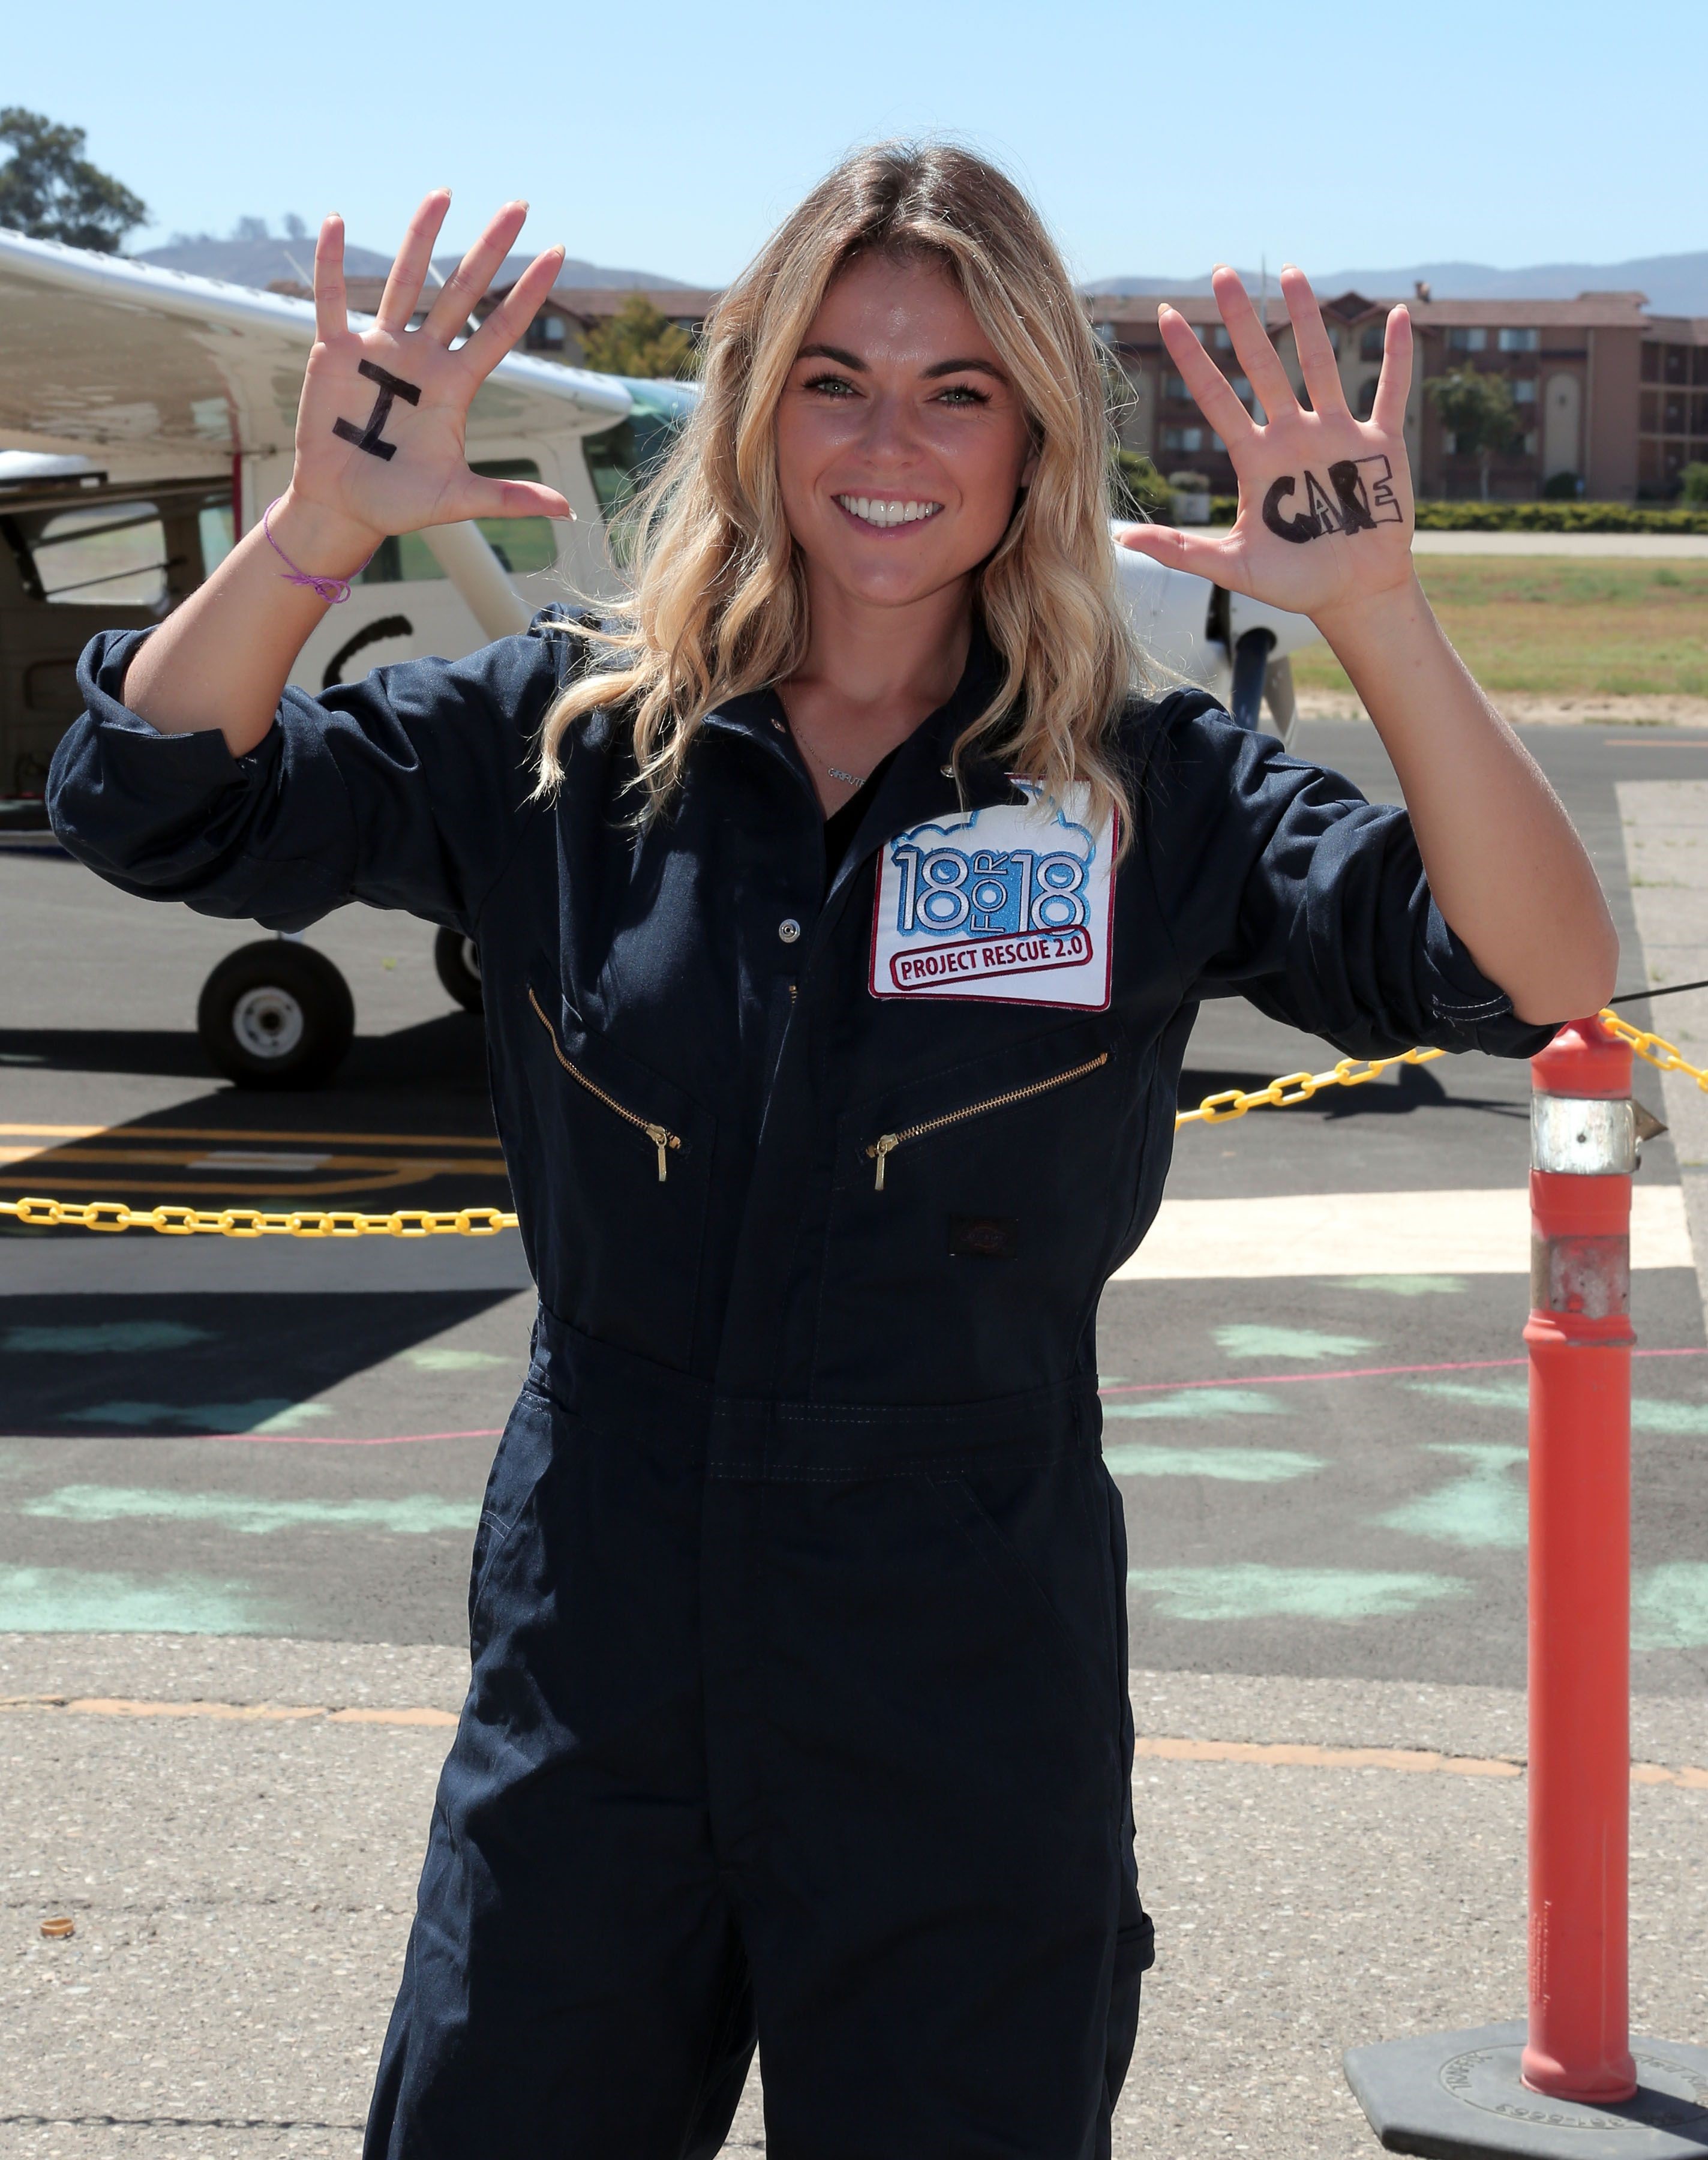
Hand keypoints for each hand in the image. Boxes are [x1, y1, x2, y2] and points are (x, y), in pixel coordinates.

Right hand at [277, 191, 571, 566]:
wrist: (343, 507)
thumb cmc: (399, 504)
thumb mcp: (457, 500)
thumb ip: (508, 498)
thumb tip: (566, 510)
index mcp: (454, 388)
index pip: (500, 332)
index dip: (529, 295)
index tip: (556, 254)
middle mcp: (423, 359)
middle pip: (461, 294)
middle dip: (489, 250)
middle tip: (519, 205)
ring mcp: (380, 350)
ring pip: (405, 283)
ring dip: (422, 238)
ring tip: (443, 194)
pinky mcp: (335, 354)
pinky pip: (331, 301)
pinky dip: (332, 265)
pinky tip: (336, 223)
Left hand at [1117, 266, 1414, 629]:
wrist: (1353, 595)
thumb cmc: (1295, 583)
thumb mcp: (1232, 567)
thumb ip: (1180, 550)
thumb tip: (1119, 540)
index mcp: (1256, 459)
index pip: (1216, 398)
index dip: (1192, 358)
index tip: (1165, 317)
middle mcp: (1292, 436)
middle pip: (1263, 366)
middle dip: (1242, 321)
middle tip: (1222, 272)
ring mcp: (1336, 435)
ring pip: (1320, 364)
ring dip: (1307, 319)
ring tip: (1291, 274)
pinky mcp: (1380, 445)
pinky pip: (1390, 392)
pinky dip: (1396, 357)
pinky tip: (1397, 317)